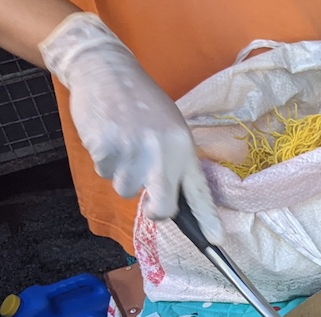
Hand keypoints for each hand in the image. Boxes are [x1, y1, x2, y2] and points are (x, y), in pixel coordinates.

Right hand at [39, 13, 221, 240]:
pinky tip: (108, 137)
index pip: (199, 191)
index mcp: (183, 148)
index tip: (216, 241)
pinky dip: (104, 160)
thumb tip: (171, 200)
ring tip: (124, 144)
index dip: (207, 219)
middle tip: (149, 199)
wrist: (106, 70)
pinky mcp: (105, 150)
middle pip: (163, 207)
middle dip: (156, 211)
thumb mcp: (171, 128)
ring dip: (122, 174)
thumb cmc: (142, 103)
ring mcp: (133, 153)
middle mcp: (162, 154)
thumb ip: (174, 162)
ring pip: (125, 191)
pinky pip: (104, 173)